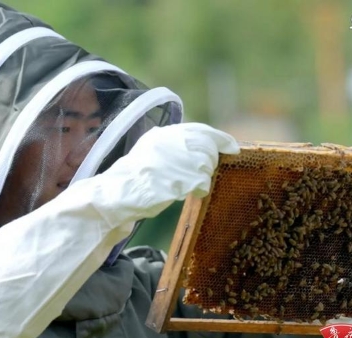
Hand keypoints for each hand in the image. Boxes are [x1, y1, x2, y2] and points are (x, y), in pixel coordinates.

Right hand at [125, 122, 239, 197]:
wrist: (118, 193)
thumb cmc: (135, 175)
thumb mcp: (151, 148)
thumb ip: (174, 144)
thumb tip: (205, 145)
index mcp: (164, 134)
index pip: (201, 130)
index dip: (221, 139)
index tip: (233, 147)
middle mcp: (171, 142)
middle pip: (208, 148)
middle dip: (209, 161)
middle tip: (199, 173)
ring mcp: (175, 160)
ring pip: (207, 166)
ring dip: (201, 178)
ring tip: (183, 184)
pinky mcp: (178, 179)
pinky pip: (202, 183)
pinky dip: (199, 189)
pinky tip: (185, 192)